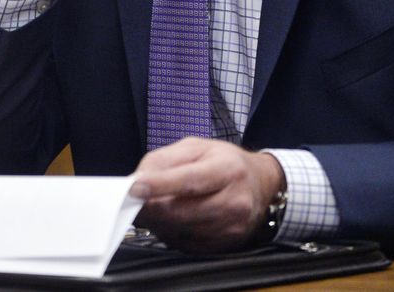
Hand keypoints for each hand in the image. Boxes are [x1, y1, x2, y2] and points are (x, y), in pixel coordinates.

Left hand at [129, 137, 284, 252]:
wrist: (260, 184)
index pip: (189, 181)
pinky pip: (186, 245)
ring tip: (153, 206)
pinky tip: (170, 219)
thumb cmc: (223, 162)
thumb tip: (138, 181)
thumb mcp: (195, 147)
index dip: (158, 186)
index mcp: (228, 170)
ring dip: (158, 222)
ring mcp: (232, 227)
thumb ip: (164, 160)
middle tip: (133, 201)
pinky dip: (170, 233)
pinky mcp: (225, 245)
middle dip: (150, 208)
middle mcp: (235, 202)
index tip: (133, 188)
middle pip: (181, 212)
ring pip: (180, 231)